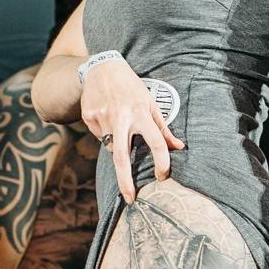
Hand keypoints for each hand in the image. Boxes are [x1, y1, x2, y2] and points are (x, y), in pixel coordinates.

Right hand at [78, 56, 183, 207]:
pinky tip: (106, 116)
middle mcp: (121, 117)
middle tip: (130, 199)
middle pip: (121, 157)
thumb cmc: (131, 87)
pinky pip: (99, 136)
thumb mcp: (150, 102)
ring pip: (110, 146)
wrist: (101, 68)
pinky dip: (105, 134)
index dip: (162, 161)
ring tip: (118, 124)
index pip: (156, 142)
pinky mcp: (88, 117)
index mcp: (141, 113)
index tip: (162, 176)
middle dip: (125, 181)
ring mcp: (102, 118)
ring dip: (117, 145)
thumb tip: (179, 147)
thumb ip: (163, 128)